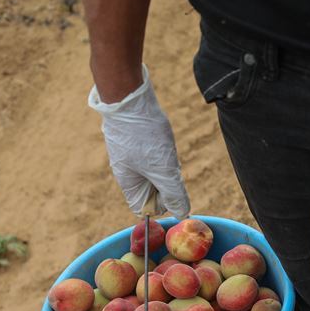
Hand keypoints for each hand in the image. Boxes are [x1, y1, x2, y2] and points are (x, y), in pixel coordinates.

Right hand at [88, 65, 190, 218]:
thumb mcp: (163, 169)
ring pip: (155, 170)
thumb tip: (182, 213)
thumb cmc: (143, 135)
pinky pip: (153, 154)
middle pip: (153, 189)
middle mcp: (127, 171)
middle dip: (166, 181)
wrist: (128, 97)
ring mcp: (130, 155)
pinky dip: (162, 150)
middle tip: (168, 164)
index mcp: (128, 183)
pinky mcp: (136, 141)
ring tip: (163, 148)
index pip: (143, 208)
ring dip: (166, 164)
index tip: (172, 189)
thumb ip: (173, 193)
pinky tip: (162, 138)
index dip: (161, 205)